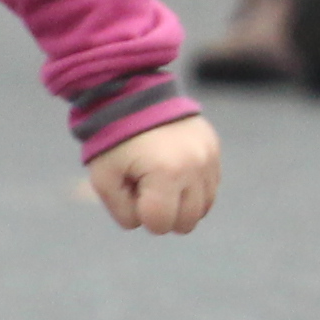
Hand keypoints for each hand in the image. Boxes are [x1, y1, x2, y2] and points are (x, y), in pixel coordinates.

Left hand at [87, 110, 221, 234]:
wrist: (133, 94)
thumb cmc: (113, 139)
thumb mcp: (104, 180)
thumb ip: (123, 213)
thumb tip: (149, 222)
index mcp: (165, 174)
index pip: (160, 224)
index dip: (141, 215)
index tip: (131, 190)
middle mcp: (195, 167)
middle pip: (187, 222)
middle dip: (164, 214)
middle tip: (145, 188)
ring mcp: (209, 157)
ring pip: (203, 208)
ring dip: (182, 203)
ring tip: (161, 180)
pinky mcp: (214, 149)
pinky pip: (211, 187)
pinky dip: (193, 188)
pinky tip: (174, 172)